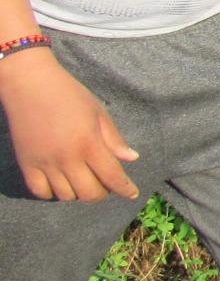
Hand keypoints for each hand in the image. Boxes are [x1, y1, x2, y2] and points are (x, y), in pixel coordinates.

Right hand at [0, 50, 139, 200]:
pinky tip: (60, 184)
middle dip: (102, 193)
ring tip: (83, 181)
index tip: (133, 194)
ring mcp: (45, 163)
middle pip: (89, 193)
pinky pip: (40, 191)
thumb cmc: (69, 95)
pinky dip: (52, 193)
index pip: (112, 177)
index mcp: (89, 144)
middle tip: (105, 184)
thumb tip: (132, 158)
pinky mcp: (26, 163)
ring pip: (66, 196)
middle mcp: (67, 158)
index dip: (125, 189)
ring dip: (78, 193)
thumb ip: (114, 138)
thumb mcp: (98, 112)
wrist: (30, 85)